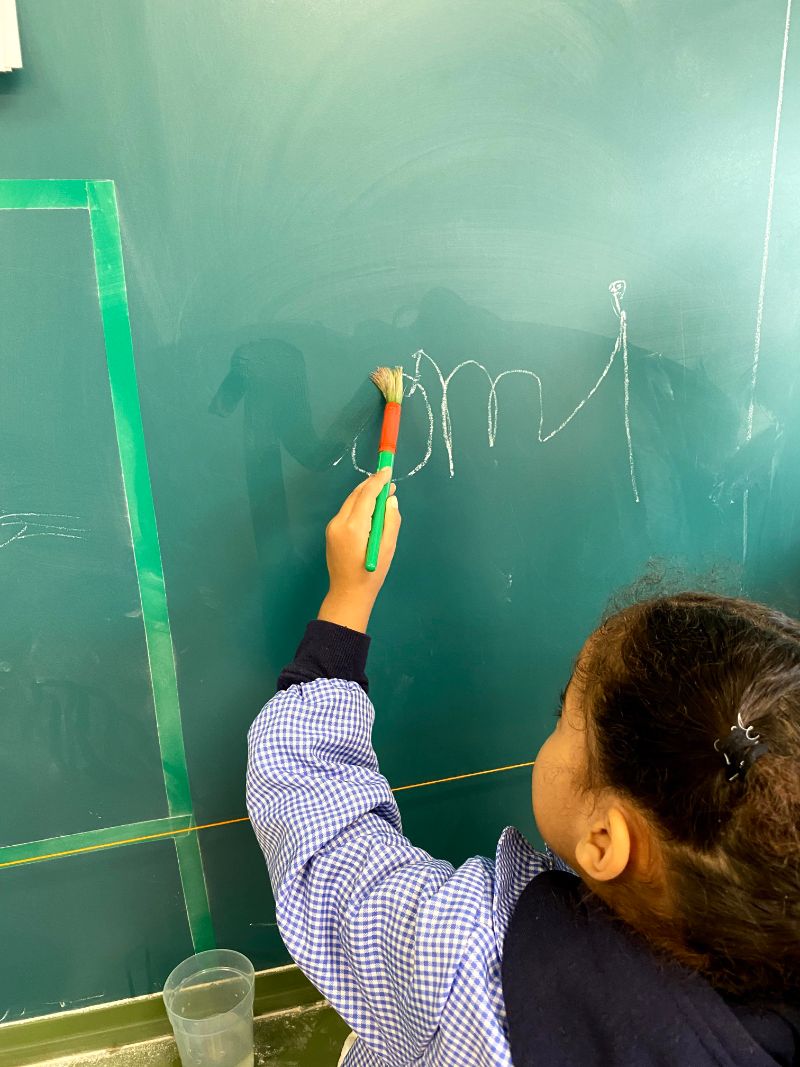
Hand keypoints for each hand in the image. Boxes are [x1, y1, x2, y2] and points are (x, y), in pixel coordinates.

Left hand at [317, 468, 400, 632]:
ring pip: (350, 502)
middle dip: (372, 485)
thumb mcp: (388, 548)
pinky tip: (370, 509)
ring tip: (382, 493)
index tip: (388, 469)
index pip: (367, 495)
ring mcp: (332, 527)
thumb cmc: (371, 574)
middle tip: (388, 480)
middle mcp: (339, 523)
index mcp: (354, 527)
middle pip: (356, 495)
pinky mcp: (331, 531)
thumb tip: (390, 500)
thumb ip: (390, 521)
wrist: (347, 594)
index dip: (378, 480)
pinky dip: (358, 505)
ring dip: (365, 494)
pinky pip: (346, 511)